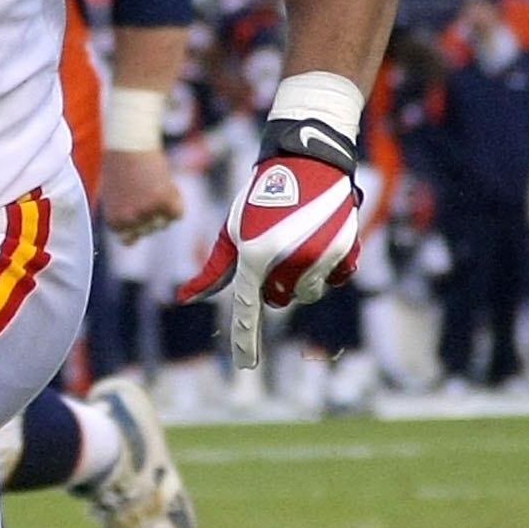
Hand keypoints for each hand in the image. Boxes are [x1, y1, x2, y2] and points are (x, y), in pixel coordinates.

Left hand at [97, 144, 184, 235]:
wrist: (129, 142)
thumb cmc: (119, 165)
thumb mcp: (113, 197)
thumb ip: (122, 219)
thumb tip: (130, 243)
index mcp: (114, 221)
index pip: (129, 239)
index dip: (136, 222)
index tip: (135, 203)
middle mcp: (130, 220)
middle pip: (150, 229)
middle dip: (152, 213)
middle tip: (145, 188)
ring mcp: (147, 211)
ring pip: (165, 222)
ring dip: (164, 206)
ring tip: (153, 183)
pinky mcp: (164, 200)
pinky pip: (178, 213)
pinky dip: (177, 200)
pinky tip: (167, 184)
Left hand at [179, 145, 364, 370]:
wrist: (308, 162)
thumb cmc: (262, 197)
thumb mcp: (234, 231)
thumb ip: (214, 270)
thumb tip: (185, 298)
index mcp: (254, 255)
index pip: (247, 309)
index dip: (245, 340)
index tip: (245, 365)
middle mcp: (288, 260)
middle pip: (279, 299)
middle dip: (275, 283)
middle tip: (274, 248)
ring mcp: (319, 257)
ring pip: (307, 292)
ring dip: (300, 276)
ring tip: (297, 239)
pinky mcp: (343, 252)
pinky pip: (333, 279)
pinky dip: (326, 267)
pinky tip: (320, 239)